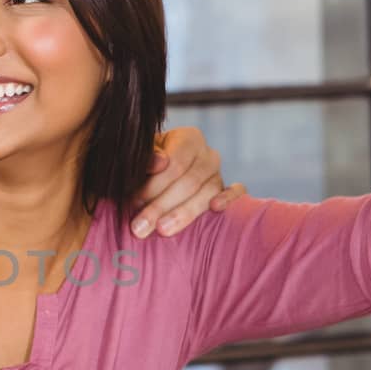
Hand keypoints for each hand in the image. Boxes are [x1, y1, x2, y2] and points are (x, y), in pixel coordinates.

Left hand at [130, 127, 246, 238]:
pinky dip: (229, 199)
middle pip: (189, 182)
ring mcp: (220, 174)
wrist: (158, 175)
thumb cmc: (147, 165)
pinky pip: (237, 193)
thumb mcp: (141, 157)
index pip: (175, 164)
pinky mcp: (228, 190)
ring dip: (183, 214)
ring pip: (207, 193)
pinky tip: (215, 209)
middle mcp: (208, 155)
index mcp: (188, 139)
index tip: (134, 202)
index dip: (154, 185)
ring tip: (162, 230)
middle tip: (140, 227)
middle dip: (161, 206)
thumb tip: (160, 163)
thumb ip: (146, 158)